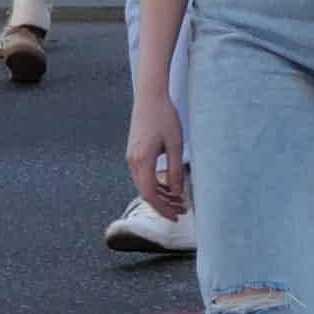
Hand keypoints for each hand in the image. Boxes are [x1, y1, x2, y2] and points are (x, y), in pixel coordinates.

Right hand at [125, 90, 187, 222]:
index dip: (162, 209)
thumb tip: (177, 193)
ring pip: (144, 184)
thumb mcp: (175, 145)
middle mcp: (133, 161)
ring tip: (179, 200)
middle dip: (163, 204)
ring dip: (161, 194)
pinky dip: (156, 183)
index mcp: (142, 160)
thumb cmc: (164, 117)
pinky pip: (143, 175)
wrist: (150, 97)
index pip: (149, 194)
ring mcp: (131, 157)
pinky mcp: (134, 153)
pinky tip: (170, 186)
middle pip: (146, 192)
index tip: (175, 216)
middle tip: (181, 211)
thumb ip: (175, 170)